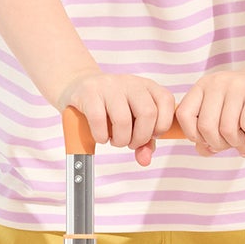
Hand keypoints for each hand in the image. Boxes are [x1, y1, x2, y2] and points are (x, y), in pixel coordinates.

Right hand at [56, 71, 176, 167]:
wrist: (78, 87)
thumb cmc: (109, 107)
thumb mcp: (132, 120)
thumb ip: (145, 141)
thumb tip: (145, 160)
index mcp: (147, 86)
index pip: (166, 101)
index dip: (161, 125)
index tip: (150, 135)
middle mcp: (130, 82)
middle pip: (148, 113)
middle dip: (140, 137)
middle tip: (130, 143)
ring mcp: (109, 85)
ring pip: (123, 119)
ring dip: (120, 140)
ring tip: (115, 140)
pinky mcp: (89, 93)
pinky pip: (99, 120)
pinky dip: (101, 136)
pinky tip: (101, 136)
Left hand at [173, 60, 244, 155]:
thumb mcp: (222, 110)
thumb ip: (208, 131)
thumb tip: (204, 150)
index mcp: (203, 86)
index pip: (184, 115)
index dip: (193, 135)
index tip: (206, 141)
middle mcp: (218, 83)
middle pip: (206, 127)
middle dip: (218, 144)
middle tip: (229, 146)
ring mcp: (238, 86)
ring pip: (227, 129)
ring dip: (236, 143)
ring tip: (243, 143)